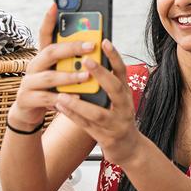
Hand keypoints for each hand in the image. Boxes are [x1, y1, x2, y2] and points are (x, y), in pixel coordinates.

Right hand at [9, 3, 94, 129]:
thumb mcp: (62, 72)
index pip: (45, 34)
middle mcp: (34, 65)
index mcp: (44, 56)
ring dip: (70, 76)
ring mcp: (29, 82)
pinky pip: (47, 98)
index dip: (49, 20)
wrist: (30, 112)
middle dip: (72, 48)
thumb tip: (98, 45)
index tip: (55, 5)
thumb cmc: (53, 88)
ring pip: (49, 76)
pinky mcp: (28, 99)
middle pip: (51, 52)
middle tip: (92, 46)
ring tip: (86, 76)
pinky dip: (63, 98)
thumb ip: (74, 61)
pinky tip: (77, 97)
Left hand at [53, 39, 141, 165]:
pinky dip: (73, 116)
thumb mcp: (118, 100)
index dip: (115, 57)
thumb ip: (106, 84)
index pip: (122, 72)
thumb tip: (87, 62)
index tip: (104, 41)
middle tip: (87, 62)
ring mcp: (117, 123)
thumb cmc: (118, 118)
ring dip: (80, 104)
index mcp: (126, 94)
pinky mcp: (107, 137)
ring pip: (99, 113)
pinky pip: (87, 126)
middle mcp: (125, 107)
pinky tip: (61, 108)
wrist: (129, 148)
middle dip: (102, 75)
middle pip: (116, 89)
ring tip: (62, 94)